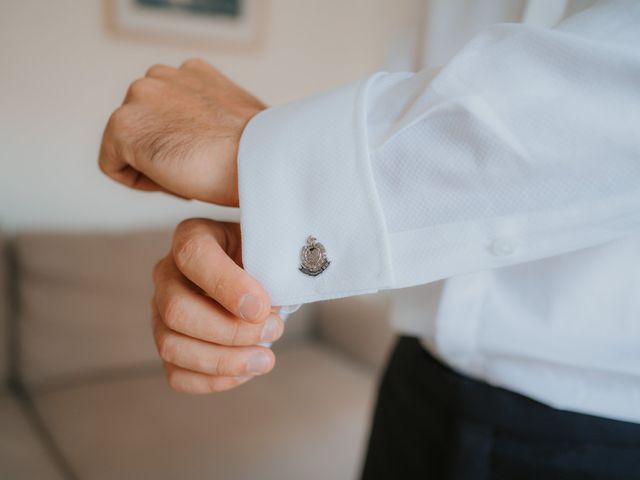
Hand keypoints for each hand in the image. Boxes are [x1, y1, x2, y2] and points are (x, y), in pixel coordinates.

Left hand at [99, 58, 264, 206]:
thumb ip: (212, 118)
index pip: (167, 111)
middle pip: (145, 126)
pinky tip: (173, 183)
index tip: (206, 162)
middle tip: (197, 173)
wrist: (260, 159)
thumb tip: (210, 140)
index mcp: (191, 73)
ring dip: (153, 166)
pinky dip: (139, 182)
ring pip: (128, 145)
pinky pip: (113, 165)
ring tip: (188, 178)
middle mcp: (161, 75)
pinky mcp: (123, 126)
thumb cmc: (259, 153)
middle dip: (165, 151)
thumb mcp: (238, 121)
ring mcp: (139, 96)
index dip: (185, 144)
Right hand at [152, 218, 283, 392]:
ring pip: (171, 346)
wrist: (257, 271)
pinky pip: (177, 374)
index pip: (193, 255)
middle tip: (273, 330)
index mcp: (192, 237)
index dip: (227, 285)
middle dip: (230, 331)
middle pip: (176, 310)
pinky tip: (246, 371)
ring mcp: (161, 311)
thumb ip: (270, 265)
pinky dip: (214, 380)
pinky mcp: (170, 343)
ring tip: (265, 359)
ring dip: (225, 361)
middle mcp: (167, 273)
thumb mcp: (269, 247)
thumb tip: (264, 308)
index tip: (261, 307)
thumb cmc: (263, 256)